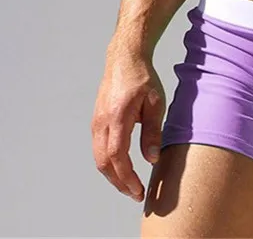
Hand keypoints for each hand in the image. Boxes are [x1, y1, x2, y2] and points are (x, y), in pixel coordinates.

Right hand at [91, 48, 165, 201]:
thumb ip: (153, 131)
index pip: (118, 157)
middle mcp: (102, 122)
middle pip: (104, 163)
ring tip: (130, 185)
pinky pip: (98, 148)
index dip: (127, 177)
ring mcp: (96, 122)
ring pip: (99, 158)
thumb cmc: (143, 78)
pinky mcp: (97, 121)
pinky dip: (109, 163)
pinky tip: (122, 168)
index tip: (138, 190)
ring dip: (113, 175)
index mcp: (117, 117)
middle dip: (119, 182)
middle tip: (136, 194)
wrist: (124, 59)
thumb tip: (151, 158)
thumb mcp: (156, 103)